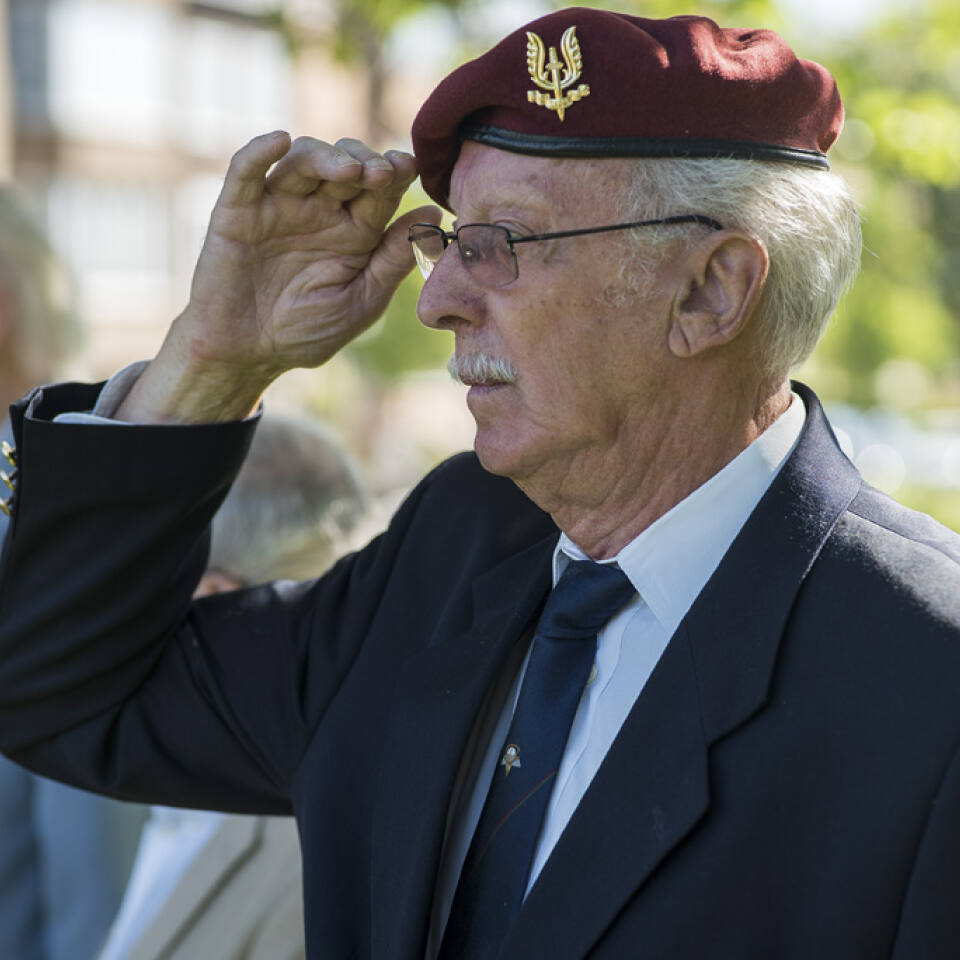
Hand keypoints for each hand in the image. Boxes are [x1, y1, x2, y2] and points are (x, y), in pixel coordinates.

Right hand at [188, 132, 434, 375]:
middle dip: (366, 161)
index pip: (379, 189)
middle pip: (346, 164)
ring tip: (348, 170)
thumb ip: (393, 260)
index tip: (409, 166)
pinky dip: (259, 151)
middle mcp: (319, 212)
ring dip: (326, 157)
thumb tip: (436, 216)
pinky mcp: (237, 211)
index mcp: (355, 232)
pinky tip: (279, 141)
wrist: (248, 354)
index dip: (395, 172)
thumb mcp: (362, 301)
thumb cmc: (306, 332)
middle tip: (381, 173)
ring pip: (303, 162)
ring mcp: (278, 207)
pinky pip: (245, 172)